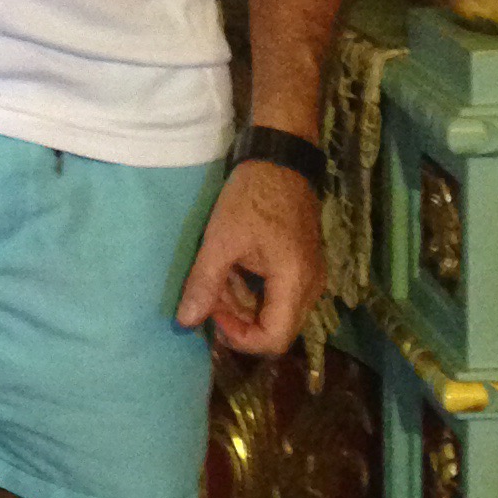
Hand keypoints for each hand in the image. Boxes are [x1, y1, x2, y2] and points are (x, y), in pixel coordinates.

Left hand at [175, 158, 324, 358]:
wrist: (281, 158)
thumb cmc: (252, 196)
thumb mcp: (220, 240)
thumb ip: (204, 284)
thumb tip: (186, 322)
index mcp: (295, 282)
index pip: (273, 339)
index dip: (240, 338)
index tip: (213, 315)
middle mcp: (311, 286)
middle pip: (275, 328)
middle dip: (238, 319)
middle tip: (210, 294)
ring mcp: (309, 275)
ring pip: (275, 312)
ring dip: (242, 304)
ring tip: (215, 278)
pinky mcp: (302, 265)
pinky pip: (278, 294)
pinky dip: (252, 291)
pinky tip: (230, 270)